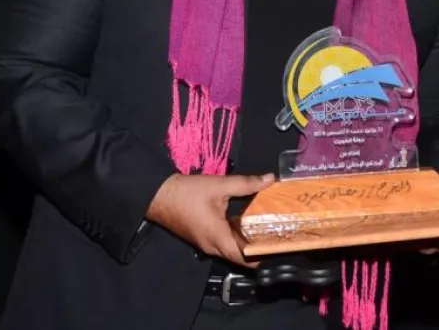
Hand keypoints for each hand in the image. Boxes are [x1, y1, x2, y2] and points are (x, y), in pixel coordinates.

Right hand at [146, 172, 274, 267]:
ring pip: (231, 250)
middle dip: (258, 250)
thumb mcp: (219, 185)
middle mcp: (212, 247)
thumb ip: (246, 183)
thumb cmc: (188, 193)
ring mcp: (205, 244)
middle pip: (239, 256)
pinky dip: (236, 238)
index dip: (263, 256)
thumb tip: (271, 179)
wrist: (158, 195)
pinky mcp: (201, 238)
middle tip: (279, 238)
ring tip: (268, 232)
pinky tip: (247, 226)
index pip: (244, 258)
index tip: (280, 248)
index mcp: (218, 238)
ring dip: (247, 244)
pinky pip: (222, 243)